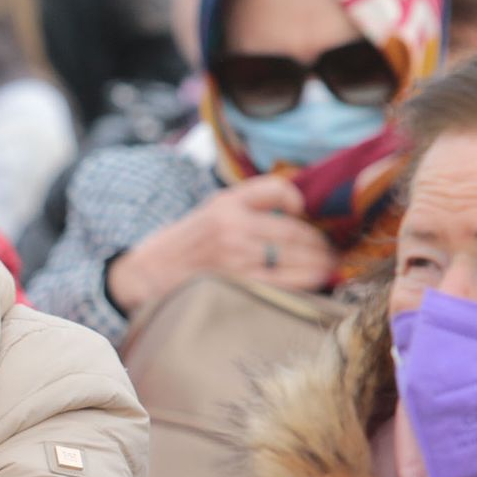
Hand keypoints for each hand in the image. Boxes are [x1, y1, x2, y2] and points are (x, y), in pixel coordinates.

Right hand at [107, 175, 336, 312]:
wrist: (147, 277)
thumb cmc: (183, 246)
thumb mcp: (209, 210)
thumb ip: (248, 204)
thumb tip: (297, 209)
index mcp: (226, 203)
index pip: (278, 191)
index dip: (296, 201)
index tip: (299, 212)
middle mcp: (233, 228)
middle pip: (297, 231)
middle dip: (319, 243)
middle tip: (329, 250)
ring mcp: (237, 258)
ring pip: (299, 257)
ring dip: (321, 262)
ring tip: (326, 266)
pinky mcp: (240, 285)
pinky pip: (290, 281)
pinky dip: (309, 280)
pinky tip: (314, 280)